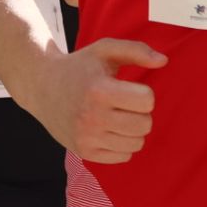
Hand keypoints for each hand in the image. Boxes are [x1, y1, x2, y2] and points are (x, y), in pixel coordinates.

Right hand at [27, 39, 166, 163]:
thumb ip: (136, 51)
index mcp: (99, 90)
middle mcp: (92, 117)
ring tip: (117, 116)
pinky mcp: (84, 152)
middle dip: (141, 113)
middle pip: (145, 125)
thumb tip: (164, 61)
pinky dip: (122, 144)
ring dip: (133, 129)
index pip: (147, 101)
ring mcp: (87, 138)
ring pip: (136, 143)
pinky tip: (109, 129)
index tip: (129, 89)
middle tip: (124, 104)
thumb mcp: (105, 50)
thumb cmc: (79, 67)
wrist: (42, 87)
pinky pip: (123, 156)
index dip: (144, 93)